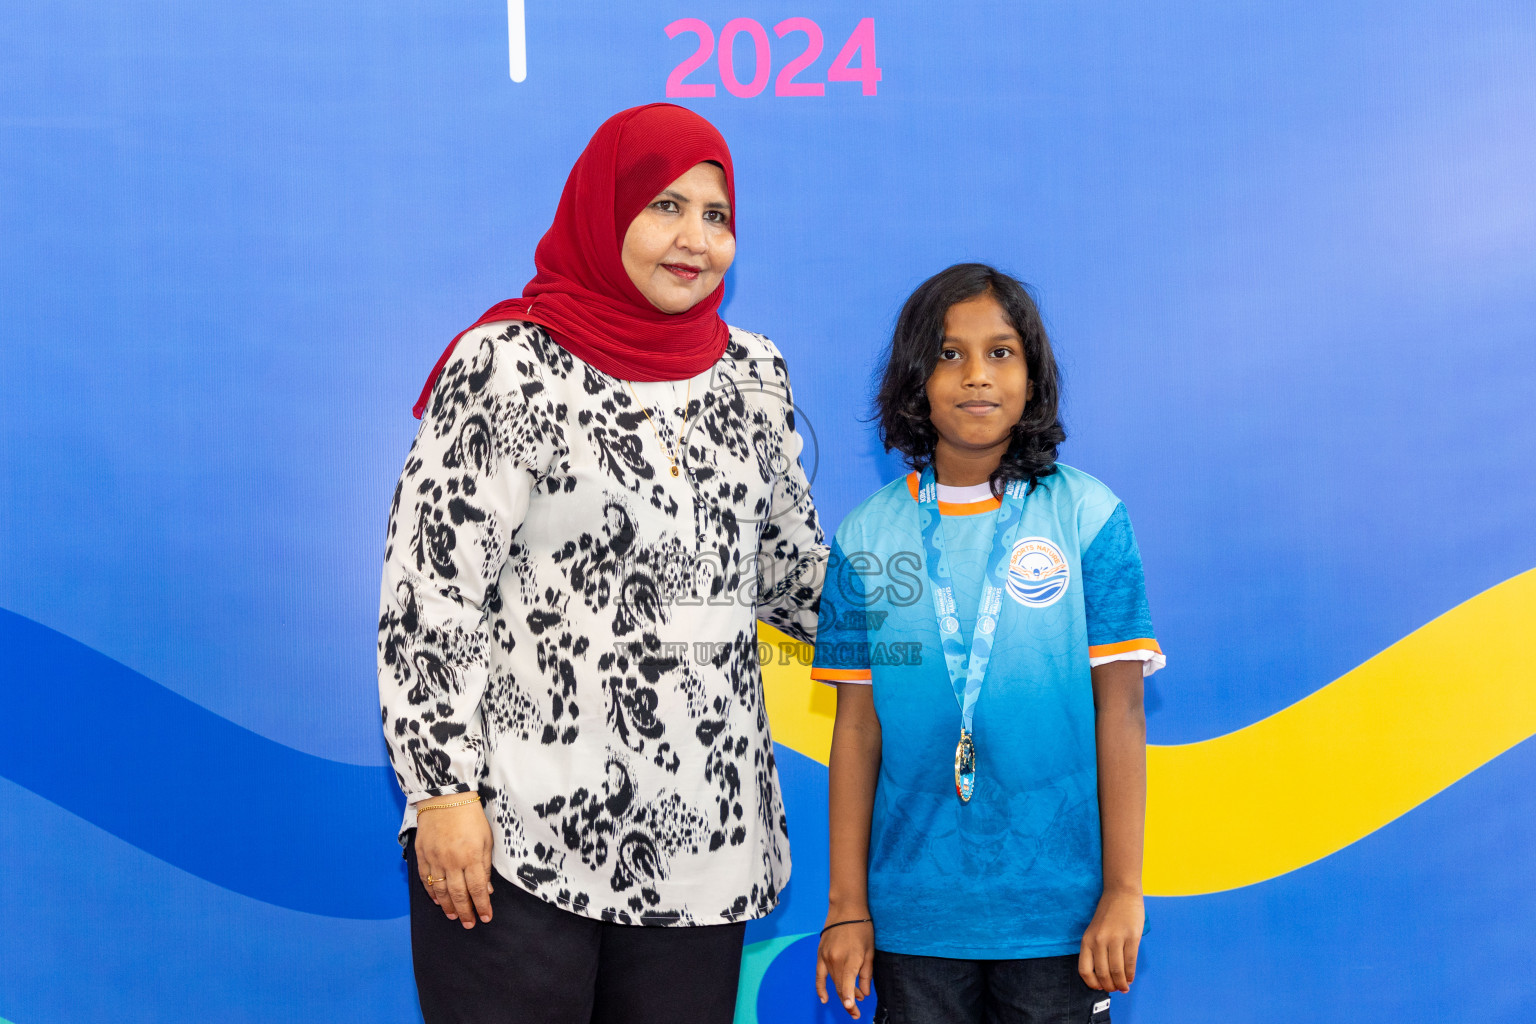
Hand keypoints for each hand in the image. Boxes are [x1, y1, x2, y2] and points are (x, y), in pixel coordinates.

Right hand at [414, 796, 494, 928]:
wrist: (446, 797)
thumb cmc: (471, 817)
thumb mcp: (486, 839)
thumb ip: (485, 866)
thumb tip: (486, 890)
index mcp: (471, 857)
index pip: (477, 890)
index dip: (482, 906)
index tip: (486, 918)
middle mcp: (452, 861)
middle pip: (458, 894)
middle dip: (465, 912)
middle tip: (469, 924)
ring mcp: (435, 858)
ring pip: (440, 890)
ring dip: (448, 906)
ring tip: (453, 916)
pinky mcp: (422, 854)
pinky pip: (425, 879)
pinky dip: (431, 892)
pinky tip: (437, 900)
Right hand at [816, 912, 874, 1018]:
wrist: (846, 908)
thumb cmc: (862, 928)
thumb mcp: (870, 951)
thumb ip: (867, 973)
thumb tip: (865, 992)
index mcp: (850, 958)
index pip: (847, 984)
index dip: (849, 999)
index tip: (851, 1009)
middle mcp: (835, 959)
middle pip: (841, 987)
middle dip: (849, 1002)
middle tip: (857, 1013)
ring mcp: (826, 957)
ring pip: (833, 982)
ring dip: (842, 993)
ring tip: (853, 1000)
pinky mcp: (820, 954)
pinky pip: (819, 975)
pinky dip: (821, 988)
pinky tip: (825, 999)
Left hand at [1078, 889, 1142, 992]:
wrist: (1121, 892)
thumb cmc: (1108, 914)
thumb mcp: (1094, 931)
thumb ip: (1095, 949)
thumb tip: (1102, 975)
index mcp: (1087, 940)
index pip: (1084, 970)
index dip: (1092, 983)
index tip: (1099, 988)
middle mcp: (1099, 940)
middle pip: (1102, 973)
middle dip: (1109, 986)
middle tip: (1115, 989)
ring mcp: (1115, 938)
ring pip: (1117, 971)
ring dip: (1121, 983)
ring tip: (1124, 987)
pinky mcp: (1131, 937)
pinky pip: (1130, 962)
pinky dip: (1130, 974)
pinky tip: (1130, 978)